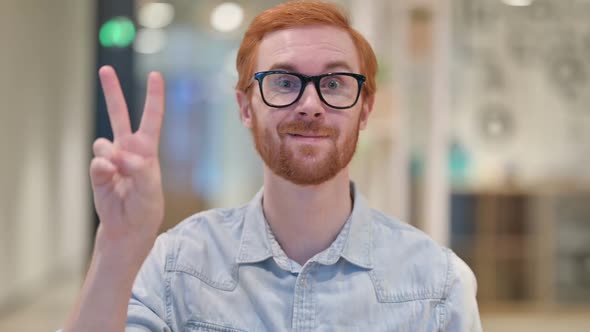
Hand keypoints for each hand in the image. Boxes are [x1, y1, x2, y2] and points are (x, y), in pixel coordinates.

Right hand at [90, 66, 165, 254]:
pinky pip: (96, 162)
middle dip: (112, 92)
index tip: (155, 75)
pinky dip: (103, 170)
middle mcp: (128, 149)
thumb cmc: (146, 207)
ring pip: (102, 143)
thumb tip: (117, 156)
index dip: (154, 97)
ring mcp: (110, 159)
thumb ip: (138, 170)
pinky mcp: (97, 171)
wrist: (128, 228)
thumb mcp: (151, 189)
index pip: (151, 118)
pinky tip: (109, 179)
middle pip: (119, 115)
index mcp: (147, 150)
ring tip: (120, 174)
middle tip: (105, 69)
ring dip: (111, 157)